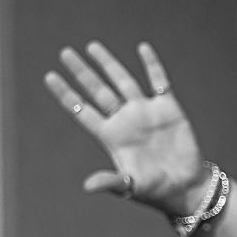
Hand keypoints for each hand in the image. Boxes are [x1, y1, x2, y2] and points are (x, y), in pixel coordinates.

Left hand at [43, 41, 210, 215]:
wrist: (187, 187)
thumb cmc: (156, 190)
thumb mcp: (130, 187)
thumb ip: (110, 181)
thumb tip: (87, 186)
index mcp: (111, 136)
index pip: (82, 109)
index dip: (66, 93)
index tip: (50, 76)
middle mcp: (125, 120)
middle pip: (98, 90)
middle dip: (82, 72)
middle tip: (65, 53)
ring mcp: (146, 112)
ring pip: (123, 81)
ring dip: (108, 64)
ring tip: (92, 46)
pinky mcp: (169, 109)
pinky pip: (159, 82)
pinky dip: (152, 65)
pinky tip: (142, 48)